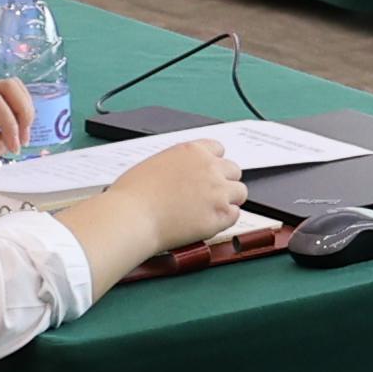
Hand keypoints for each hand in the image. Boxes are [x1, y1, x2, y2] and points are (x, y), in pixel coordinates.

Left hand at [0, 83, 35, 184]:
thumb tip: (8, 139)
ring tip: (21, 137)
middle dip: (22, 110)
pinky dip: (18, 115)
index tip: (14, 147)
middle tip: (23, 139)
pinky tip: (16, 135)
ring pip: (10, 90)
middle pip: (6, 86)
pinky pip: (7, 103)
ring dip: (23, 110)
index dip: (10, 122)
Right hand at [62, 136, 254, 284]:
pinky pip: (235, 215)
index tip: (208, 173)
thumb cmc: (133, 194)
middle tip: (210, 195)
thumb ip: (178, 165)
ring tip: (211, 210)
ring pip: (240, 192)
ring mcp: (218, 192)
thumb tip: (183, 174)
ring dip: (228, 200)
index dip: (213, 163)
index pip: (218, 149)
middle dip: (224, 181)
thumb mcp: (155, 164)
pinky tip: (209, 222)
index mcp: (193, 151)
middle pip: (234, 170)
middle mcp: (210, 168)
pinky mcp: (219, 215)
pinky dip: (224, 220)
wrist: (132, 217)